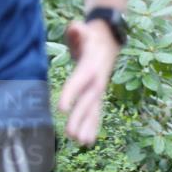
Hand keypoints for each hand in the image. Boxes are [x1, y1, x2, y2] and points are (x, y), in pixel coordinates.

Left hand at [58, 20, 119, 145]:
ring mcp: (99, 89)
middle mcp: (97, 80)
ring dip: (88, 127)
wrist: (108, 40)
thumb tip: (75, 28)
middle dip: (80, 118)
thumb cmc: (91, 35)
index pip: (80, 81)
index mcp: (91, 66)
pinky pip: (96, 112)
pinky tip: (87, 141)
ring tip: (82, 142)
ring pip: (94, 110)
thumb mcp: (85, 29)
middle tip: (71, 134)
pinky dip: (92, 126)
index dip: (72, 94)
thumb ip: (78, 30)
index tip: (62, 109)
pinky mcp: (97, 94)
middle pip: (88, 101)